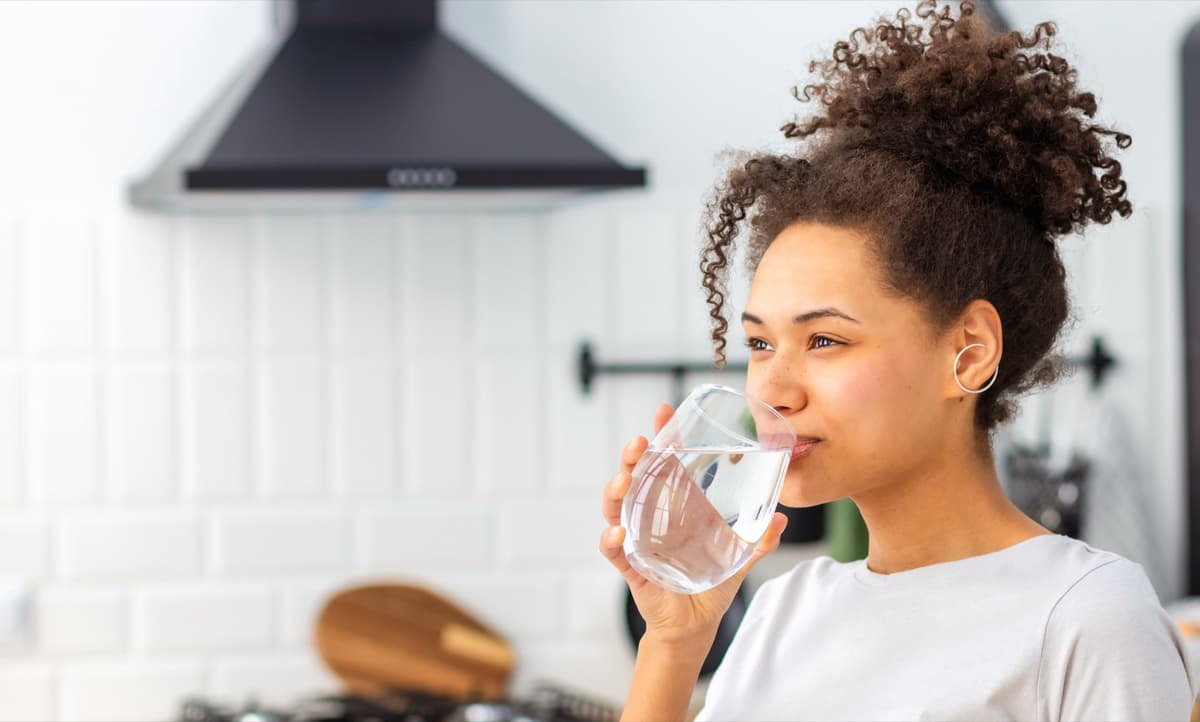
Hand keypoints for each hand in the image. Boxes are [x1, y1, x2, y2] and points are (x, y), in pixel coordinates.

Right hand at [598, 402, 788, 645]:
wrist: (695, 625)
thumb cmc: (709, 584)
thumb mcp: (737, 556)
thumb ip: (757, 539)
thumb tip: (782, 519)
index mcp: (673, 506)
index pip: (662, 463)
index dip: (661, 436)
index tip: (664, 411)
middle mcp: (650, 517)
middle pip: (633, 477)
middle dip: (631, 457)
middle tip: (640, 442)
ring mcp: (637, 539)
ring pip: (617, 508)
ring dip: (616, 491)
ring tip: (624, 480)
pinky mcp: (631, 566)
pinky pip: (613, 550)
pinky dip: (611, 541)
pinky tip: (617, 534)